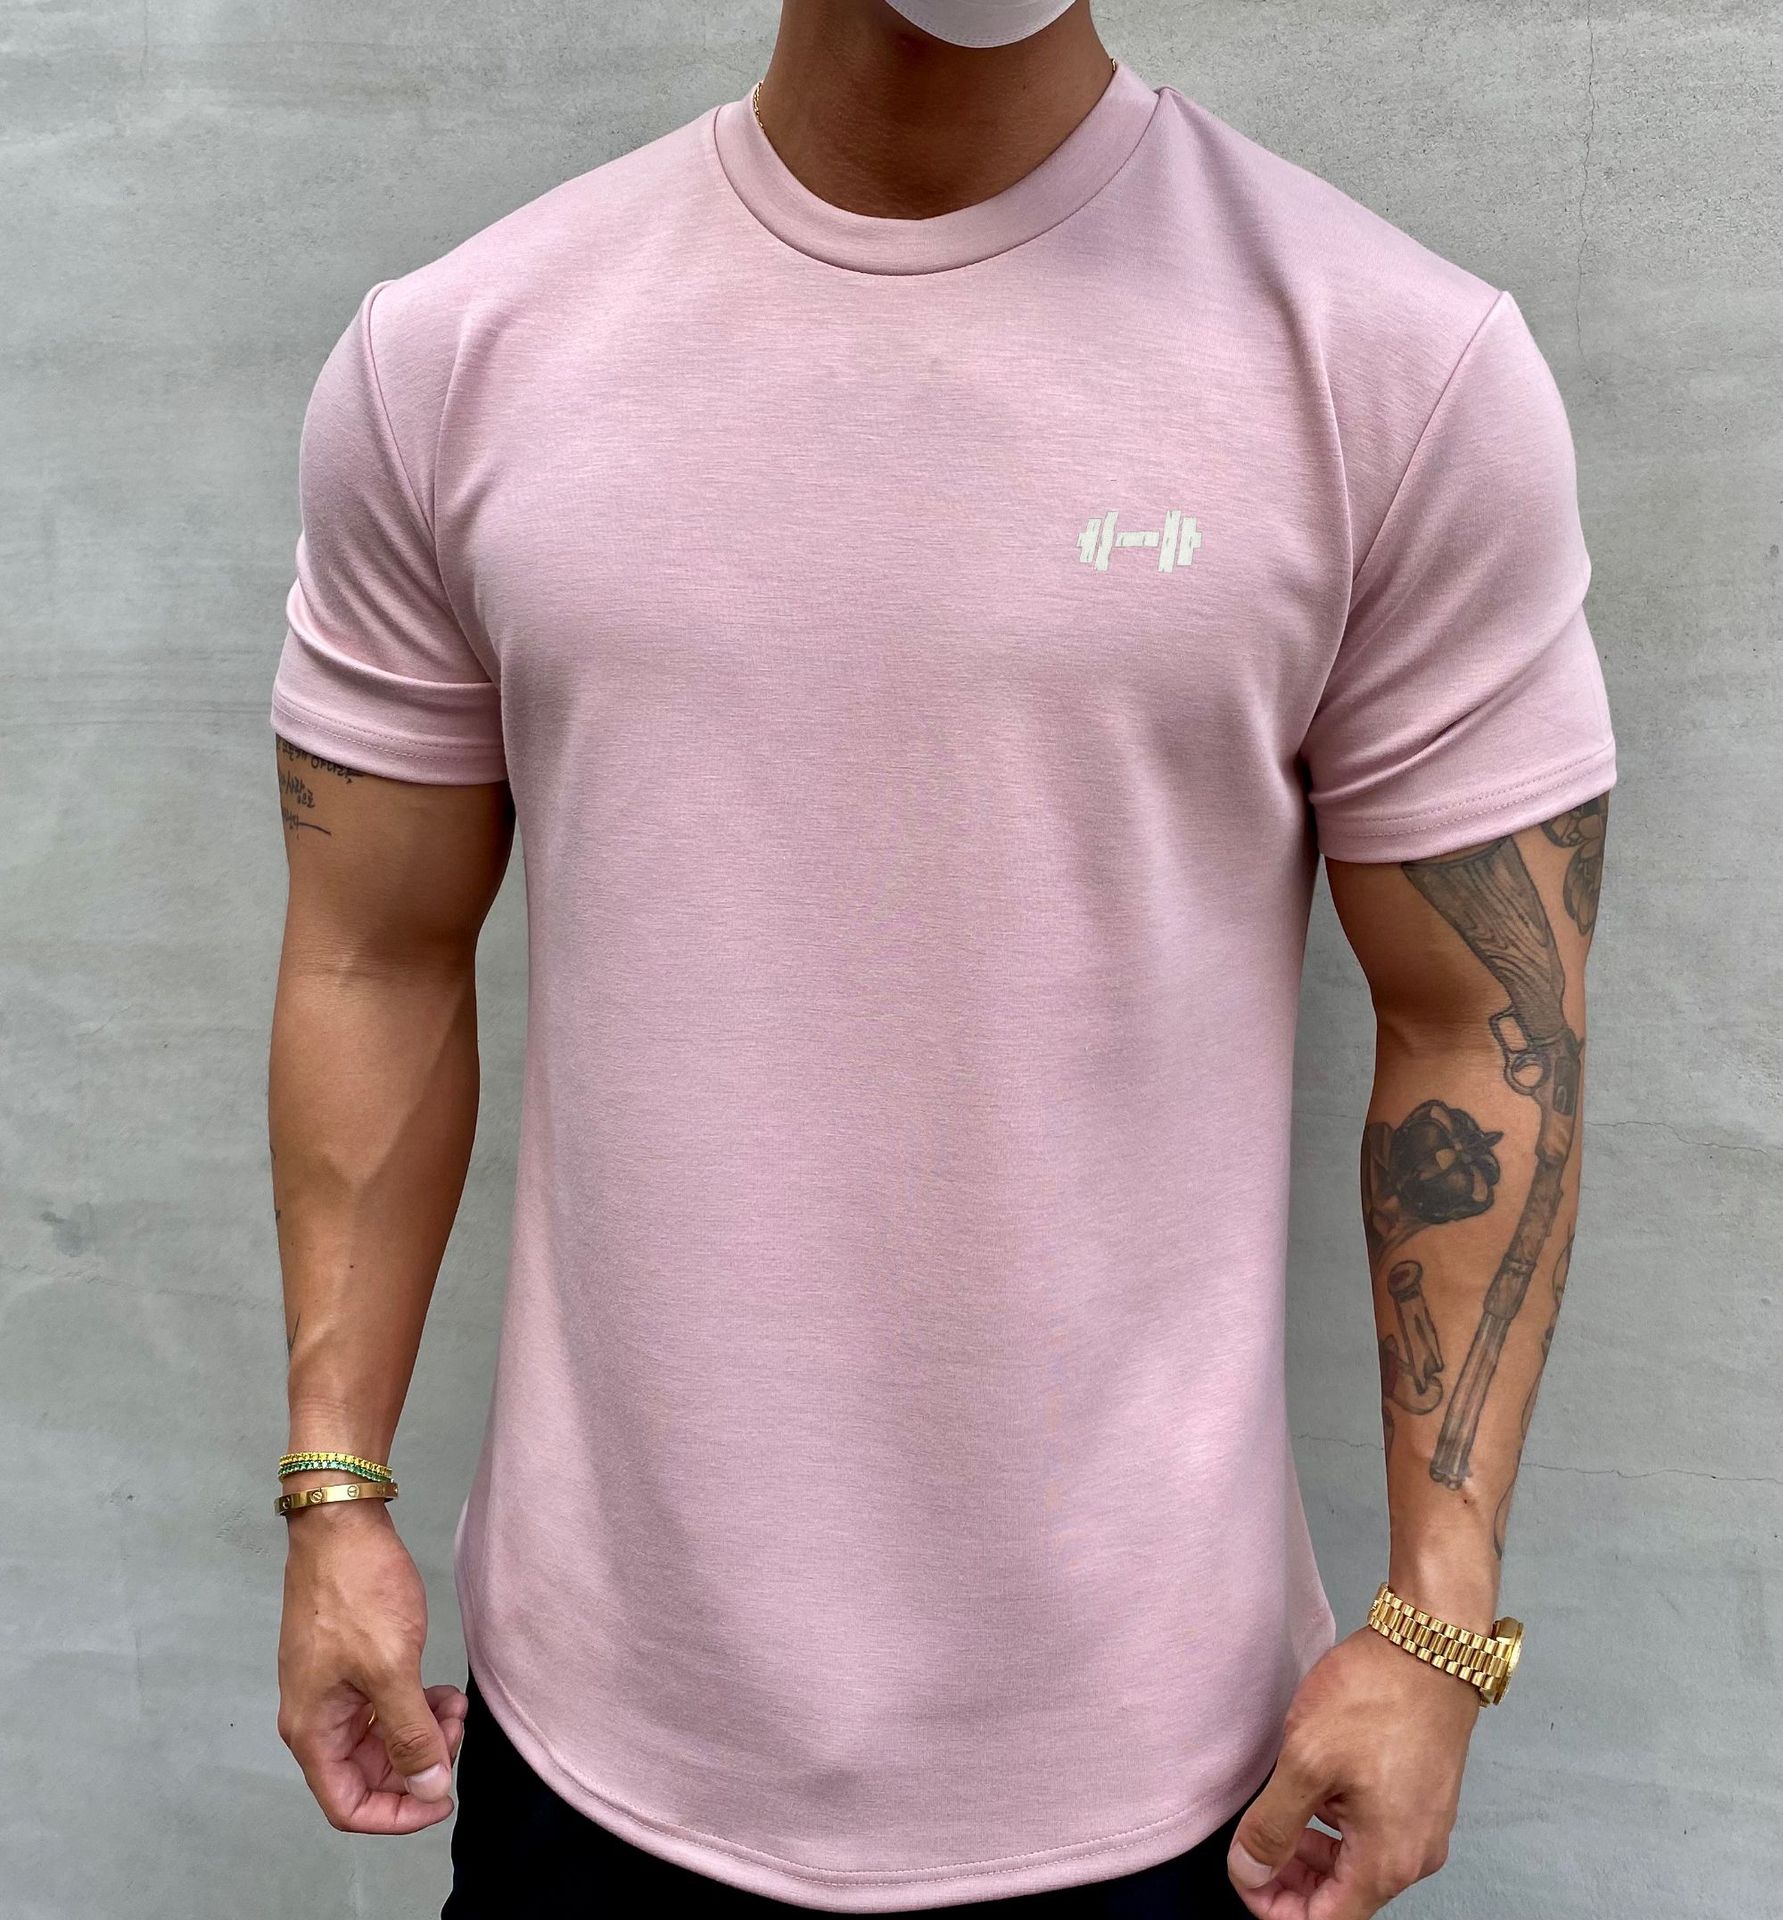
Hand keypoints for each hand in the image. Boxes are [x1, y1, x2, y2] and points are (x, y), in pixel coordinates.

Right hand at [277, 1494, 468, 1832]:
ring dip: (422, 1731)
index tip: (441, 1797)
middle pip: (367, 1775)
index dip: (397, 1814)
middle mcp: (316, 1718)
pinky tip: (443, 1689)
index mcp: (313, 1730)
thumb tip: (427, 1788)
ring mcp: (332, 1689)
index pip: (348, 1805)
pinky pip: (383, 1706)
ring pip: (380, 1739)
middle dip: (417, 1763)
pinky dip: (415, 1705)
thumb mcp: (392, 1668)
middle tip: (456, 1731)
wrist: (342, 1525)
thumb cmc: (358, 1592)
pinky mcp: (349, 1664)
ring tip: (456, 1705)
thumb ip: (410, 1734)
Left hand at [1226, 1627, 1479, 1916]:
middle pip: (1342, 1900)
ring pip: (1356, 1867)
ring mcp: (1422, 1827)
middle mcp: (1413, 1856)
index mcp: (1387, 1861)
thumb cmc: (1376, 1697)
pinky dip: (1337, 1829)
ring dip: (1312, 1854)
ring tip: (1278, 1811)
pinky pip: (1374, 1836)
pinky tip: (1315, 1792)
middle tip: (1252, 1844)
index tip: (1244, 1874)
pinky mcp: (1422, 1799)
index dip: (1275, 1907)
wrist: (1430, 1645)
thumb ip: (1272, 1825)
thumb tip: (1249, 1871)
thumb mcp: (1306, 1760)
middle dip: (1290, 1881)